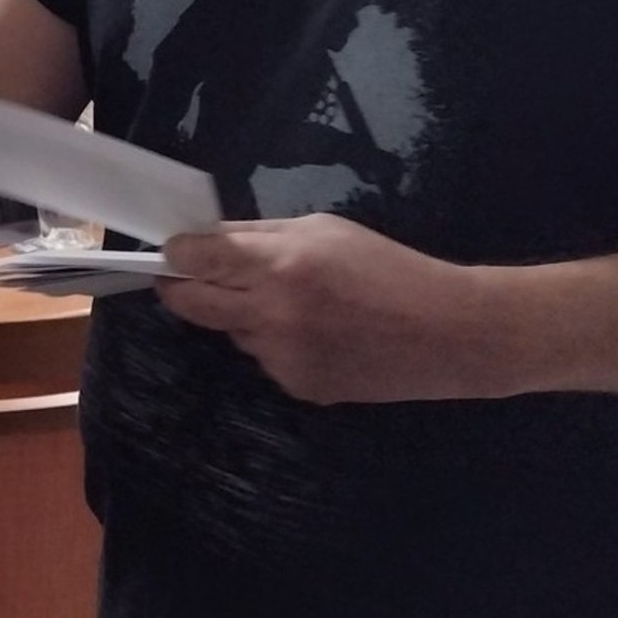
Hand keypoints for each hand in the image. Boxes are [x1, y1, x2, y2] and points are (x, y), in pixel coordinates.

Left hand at [155, 216, 510, 404]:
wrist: (446, 334)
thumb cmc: (388, 268)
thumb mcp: (324, 231)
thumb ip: (261, 236)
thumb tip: (208, 238)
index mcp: (280, 266)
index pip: (196, 260)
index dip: (175, 254)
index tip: (170, 251)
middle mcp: (271, 315)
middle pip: (190, 304)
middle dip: (179, 288)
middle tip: (183, 277)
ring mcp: (282, 357)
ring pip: (231, 332)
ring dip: (241, 315)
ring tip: (292, 304)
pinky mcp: (297, 387)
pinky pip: (264, 358)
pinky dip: (275, 343)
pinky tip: (318, 334)